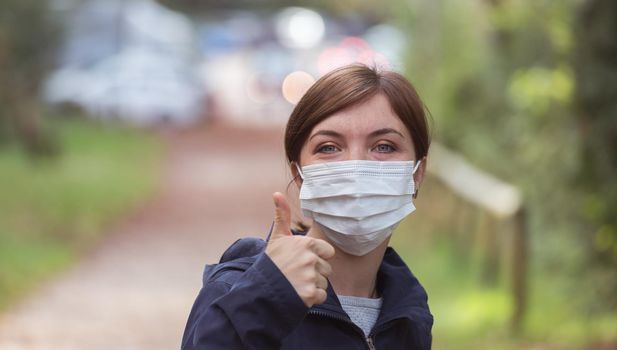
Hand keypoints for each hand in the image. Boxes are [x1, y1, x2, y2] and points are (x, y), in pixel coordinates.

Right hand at [266, 192, 334, 306]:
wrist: (260, 289)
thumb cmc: (271, 262)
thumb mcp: (277, 238)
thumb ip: (282, 216)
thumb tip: (277, 193)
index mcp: (306, 243)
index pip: (328, 251)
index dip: (317, 257)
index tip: (303, 260)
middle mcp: (310, 258)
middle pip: (327, 268)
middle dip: (315, 272)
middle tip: (297, 274)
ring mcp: (310, 276)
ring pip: (324, 282)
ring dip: (313, 285)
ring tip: (296, 284)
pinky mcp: (310, 293)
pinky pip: (321, 296)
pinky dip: (312, 298)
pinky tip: (299, 294)